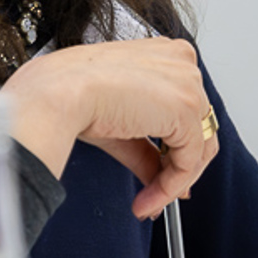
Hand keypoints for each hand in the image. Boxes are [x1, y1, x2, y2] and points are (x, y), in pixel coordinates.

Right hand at [0, 37, 216, 217]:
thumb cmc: (71, 92)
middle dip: (179, 169)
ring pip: (200, 146)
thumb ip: (147, 150)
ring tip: (147, 202)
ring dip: (173, 183)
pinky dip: (170, 187)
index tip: (164, 174)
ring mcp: (188, 83)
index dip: (178, 146)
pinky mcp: (186, 109)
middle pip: (200, 127)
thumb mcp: (120, 124)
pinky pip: (189, 161)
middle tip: (156, 195)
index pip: (188, 106)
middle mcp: (183, 63)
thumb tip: (159, 177)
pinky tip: (147, 199)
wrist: (57, 93)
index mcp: (166, 55)